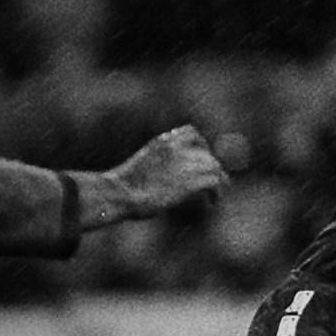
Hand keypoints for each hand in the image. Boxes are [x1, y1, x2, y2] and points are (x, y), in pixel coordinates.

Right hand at [105, 125, 229, 218]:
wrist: (118, 193)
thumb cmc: (119, 188)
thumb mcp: (137, 168)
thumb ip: (153, 167)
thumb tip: (158, 179)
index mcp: (162, 142)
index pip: (191, 132)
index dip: (200, 146)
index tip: (200, 159)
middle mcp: (176, 148)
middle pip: (207, 153)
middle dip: (211, 167)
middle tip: (213, 183)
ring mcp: (184, 163)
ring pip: (215, 166)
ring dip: (217, 181)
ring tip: (215, 195)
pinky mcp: (191, 181)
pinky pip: (215, 182)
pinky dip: (216, 192)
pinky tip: (212, 202)